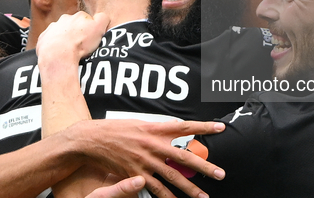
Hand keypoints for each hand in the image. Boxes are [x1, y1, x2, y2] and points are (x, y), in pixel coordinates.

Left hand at [37, 11, 109, 66]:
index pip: (88, 19)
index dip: (91, 29)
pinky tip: (59, 53)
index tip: (91, 38)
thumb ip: (103, 18)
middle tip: (81, 45)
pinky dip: (54, 46)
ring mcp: (52, 28)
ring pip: (61, 32)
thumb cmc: (80, 43)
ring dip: (65, 38)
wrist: (58, 55)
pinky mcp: (43, 38)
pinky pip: (50, 40)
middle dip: (77, 32)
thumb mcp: (99, 28)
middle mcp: (65, 19)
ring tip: (69, 50)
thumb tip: (102, 17)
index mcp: (79, 16)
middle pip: (74, 24)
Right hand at [70, 119, 225, 197]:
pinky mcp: (135, 175)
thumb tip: (175, 127)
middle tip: (220, 174)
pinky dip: (166, 197)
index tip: (221, 128)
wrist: (93, 140)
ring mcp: (145, 162)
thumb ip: (159, 128)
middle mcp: (153, 145)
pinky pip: (155, 189)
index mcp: (156, 129)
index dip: (204, 127)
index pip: (185, 127)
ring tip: (204, 197)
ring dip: (190, 189)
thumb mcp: (140, 123)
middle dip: (204, 166)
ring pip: (172, 177)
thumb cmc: (116, 129)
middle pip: (184, 157)